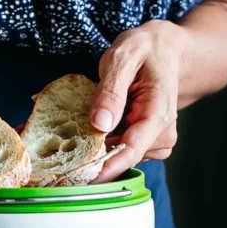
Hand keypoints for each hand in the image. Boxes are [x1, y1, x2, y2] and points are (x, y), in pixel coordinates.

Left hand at [89, 21, 185, 183]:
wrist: (165, 50)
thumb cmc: (145, 50)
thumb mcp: (123, 58)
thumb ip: (111, 90)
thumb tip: (100, 124)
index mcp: (158, 112)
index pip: (134, 148)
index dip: (108, 167)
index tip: (85, 177)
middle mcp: (161, 132)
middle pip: (123, 156)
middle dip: (92, 153)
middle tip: (61, 140)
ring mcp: (155, 140)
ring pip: (118, 154)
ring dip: (96, 145)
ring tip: (81, 121)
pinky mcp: (145, 142)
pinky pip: (119, 149)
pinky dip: (103, 141)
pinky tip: (95, 124)